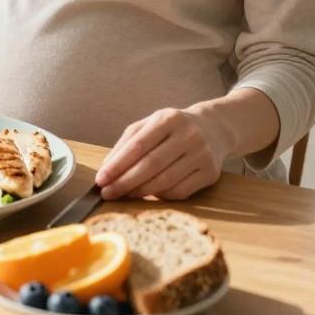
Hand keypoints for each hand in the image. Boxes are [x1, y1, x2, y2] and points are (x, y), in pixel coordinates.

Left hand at [95, 106, 231, 201]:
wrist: (213, 128)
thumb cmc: (173, 128)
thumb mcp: (150, 125)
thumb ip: (127, 143)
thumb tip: (106, 168)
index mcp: (168, 118)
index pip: (138, 145)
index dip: (117, 164)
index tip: (100, 179)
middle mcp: (188, 135)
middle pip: (151, 165)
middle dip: (125, 182)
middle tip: (107, 193)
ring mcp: (202, 155)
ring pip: (165, 181)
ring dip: (140, 192)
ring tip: (123, 195)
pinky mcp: (210, 173)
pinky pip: (180, 192)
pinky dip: (160, 196)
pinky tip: (149, 194)